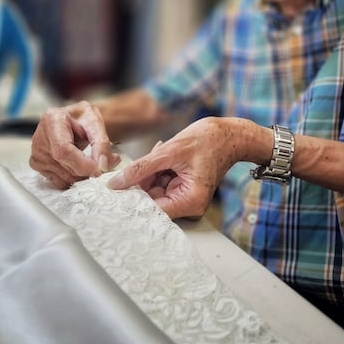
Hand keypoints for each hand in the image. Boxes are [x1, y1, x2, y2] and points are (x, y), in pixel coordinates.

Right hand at [29, 101, 120, 188]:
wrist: (74, 119)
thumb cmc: (83, 118)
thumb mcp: (96, 122)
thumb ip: (101, 142)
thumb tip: (102, 165)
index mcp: (52, 120)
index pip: (64, 150)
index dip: (83, 164)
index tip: (100, 169)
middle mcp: (40, 138)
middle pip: (65, 166)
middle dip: (89, 169)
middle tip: (106, 162)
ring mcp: (37, 154)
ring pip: (65, 177)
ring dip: (85, 175)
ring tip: (95, 160)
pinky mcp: (38, 166)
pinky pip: (61, 181)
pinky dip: (76, 178)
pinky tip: (82, 165)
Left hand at [109, 117, 244, 218]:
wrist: (230, 133)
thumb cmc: (210, 140)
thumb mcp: (170, 152)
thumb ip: (141, 169)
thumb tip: (116, 184)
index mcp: (189, 201)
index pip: (151, 209)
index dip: (131, 199)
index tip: (112, 190)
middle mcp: (188, 204)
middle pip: (151, 199)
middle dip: (143, 178)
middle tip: (146, 157)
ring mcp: (185, 196)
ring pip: (153, 188)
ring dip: (151, 169)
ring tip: (162, 151)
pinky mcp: (182, 187)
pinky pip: (161, 181)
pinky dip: (158, 166)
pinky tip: (165, 152)